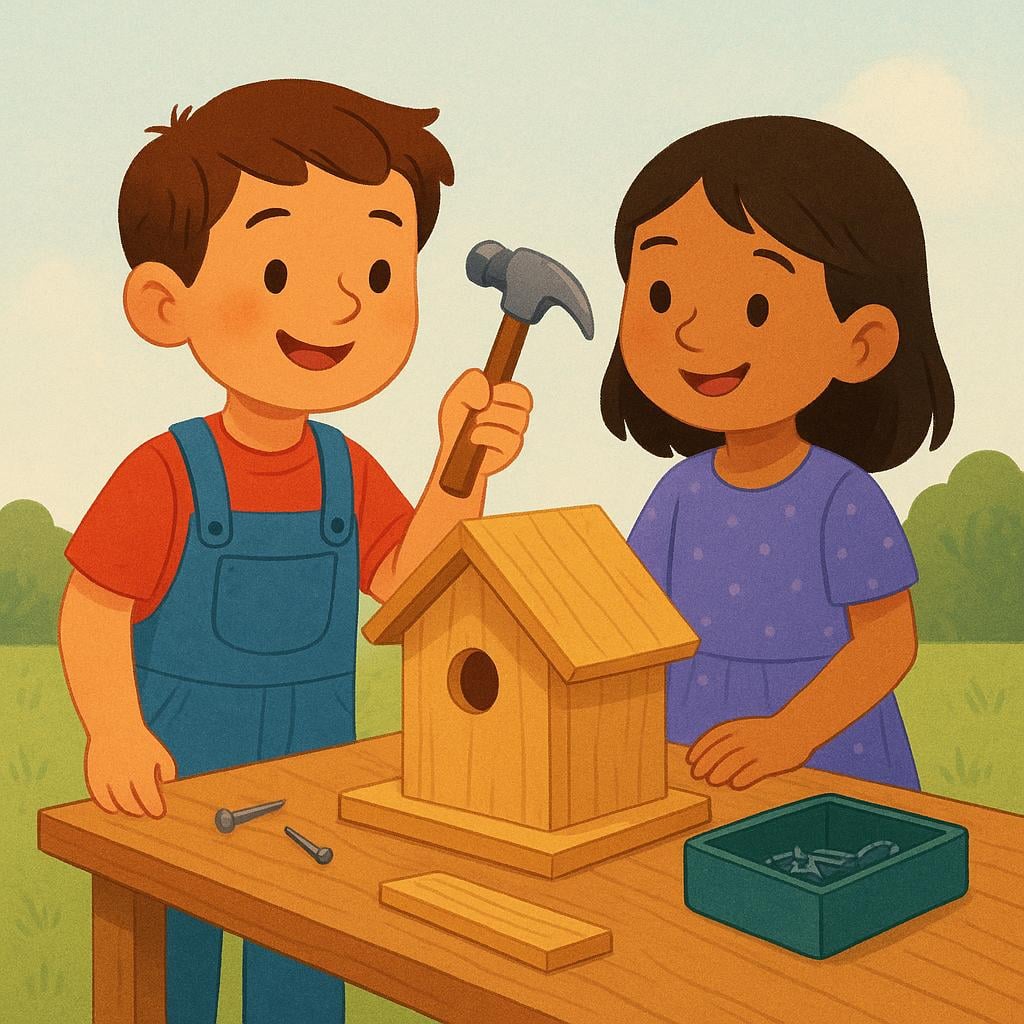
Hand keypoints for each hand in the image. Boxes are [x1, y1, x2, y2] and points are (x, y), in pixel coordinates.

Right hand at [84, 725, 176, 816]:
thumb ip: (168, 770)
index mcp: (143, 770)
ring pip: (117, 804)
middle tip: (143, 812)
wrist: (114, 726)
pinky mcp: (94, 777)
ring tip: (132, 810)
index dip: (154, 809)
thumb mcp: (160, 752)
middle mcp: (124, 776)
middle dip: (140, 811)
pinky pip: (100, 799)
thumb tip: (166, 786)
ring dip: (125, 810)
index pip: (149, 799)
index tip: (158, 814)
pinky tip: (114, 808)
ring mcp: (107, 778)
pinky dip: (108, 806)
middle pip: (132, 805)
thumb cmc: (141, 741)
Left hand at [438, 369, 532, 479]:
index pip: (522, 394)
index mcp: (506, 405)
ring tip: (475, 422)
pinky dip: (487, 434)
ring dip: (492, 416)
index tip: (491, 393)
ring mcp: (513, 437)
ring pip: (518, 420)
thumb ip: (470, 384)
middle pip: (525, 404)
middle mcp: (514, 421)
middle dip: (500, 402)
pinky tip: (474, 436)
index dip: (509, 390)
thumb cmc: (456, 423)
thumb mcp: (456, 398)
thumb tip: (487, 396)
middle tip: (482, 408)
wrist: (450, 452)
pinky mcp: (509, 453)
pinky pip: (508, 439)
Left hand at [686, 716, 812, 789]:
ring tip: (712, 781)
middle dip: (707, 762)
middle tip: (697, 774)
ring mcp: (760, 748)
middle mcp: (747, 736)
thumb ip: (727, 740)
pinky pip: (755, 770)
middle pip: (722, 749)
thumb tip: (704, 760)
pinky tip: (735, 784)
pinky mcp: (772, 761)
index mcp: (738, 726)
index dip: (700, 748)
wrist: (798, 727)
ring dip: (722, 771)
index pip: (714, 736)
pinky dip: (744, 777)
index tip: (690, 760)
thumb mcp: (745, 728)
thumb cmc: (766, 732)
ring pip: (736, 760)